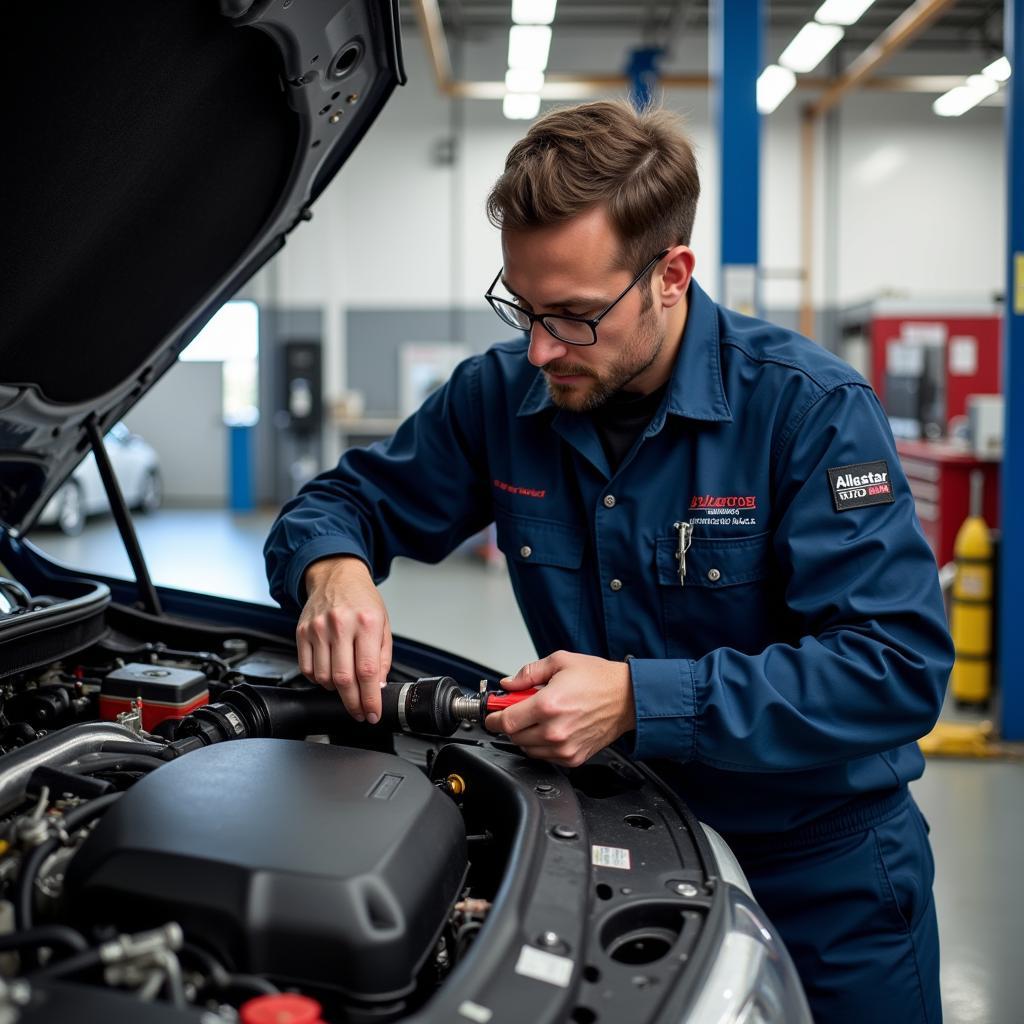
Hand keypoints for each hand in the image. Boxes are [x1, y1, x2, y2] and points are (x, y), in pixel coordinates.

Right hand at [296, 556, 391, 722]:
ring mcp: (318, 629)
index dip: (370, 698)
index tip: (372, 712)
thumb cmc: (362, 599)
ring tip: (346, 687)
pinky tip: (329, 674)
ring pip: (324, 678)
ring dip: (336, 691)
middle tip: (360, 712)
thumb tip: (379, 686)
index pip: (368, 671)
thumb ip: (383, 656)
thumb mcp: (383, 623)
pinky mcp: (302, 633)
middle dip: (353, 703)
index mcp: (367, 623)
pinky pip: (307, 668)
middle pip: (344, 679)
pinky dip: (318, 680)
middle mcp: (340, 625)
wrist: (336, 576)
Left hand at [484, 651, 634, 766]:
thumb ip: (529, 673)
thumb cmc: (599, 680)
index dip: (493, 716)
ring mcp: (564, 747)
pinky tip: (551, 728)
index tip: (492, 713)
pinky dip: (541, 745)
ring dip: (525, 734)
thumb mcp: (560, 662)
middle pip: (514, 736)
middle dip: (511, 722)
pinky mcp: (573, 758)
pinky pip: (544, 757)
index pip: (506, 720)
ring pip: (527, 748)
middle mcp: (555, 730)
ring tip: (539, 717)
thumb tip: (508, 684)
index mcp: (548, 705)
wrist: (628, 698)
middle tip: (518, 710)